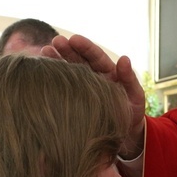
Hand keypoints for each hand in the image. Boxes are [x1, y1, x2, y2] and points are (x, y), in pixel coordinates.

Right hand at [42, 35, 146, 158]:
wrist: (125, 136)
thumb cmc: (132, 115)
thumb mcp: (135, 96)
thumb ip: (129, 79)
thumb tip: (124, 58)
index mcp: (109, 73)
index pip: (96, 57)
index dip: (85, 47)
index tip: (73, 39)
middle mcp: (94, 77)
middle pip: (79, 60)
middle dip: (67, 49)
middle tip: (55, 41)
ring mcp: (83, 88)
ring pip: (69, 71)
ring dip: (57, 60)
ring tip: (45, 51)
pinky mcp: (75, 101)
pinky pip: (64, 88)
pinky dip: (54, 79)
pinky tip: (42, 73)